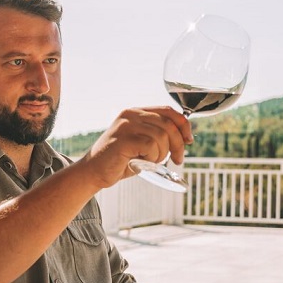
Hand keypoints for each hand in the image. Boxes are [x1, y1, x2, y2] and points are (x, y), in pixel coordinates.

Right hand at [77, 107, 192, 188]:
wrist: (93, 172)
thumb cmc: (119, 161)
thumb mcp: (141, 143)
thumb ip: (158, 136)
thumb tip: (184, 139)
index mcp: (136, 112)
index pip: (168, 110)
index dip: (183, 125)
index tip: (188, 140)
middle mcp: (131, 115)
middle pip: (168, 124)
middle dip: (178, 144)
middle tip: (178, 160)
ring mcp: (126, 126)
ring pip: (162, 136)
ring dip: (162, 154)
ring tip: (151, 162)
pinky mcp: (123, 140)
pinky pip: (151, 146)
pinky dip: (152, 158)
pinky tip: (142, 162)